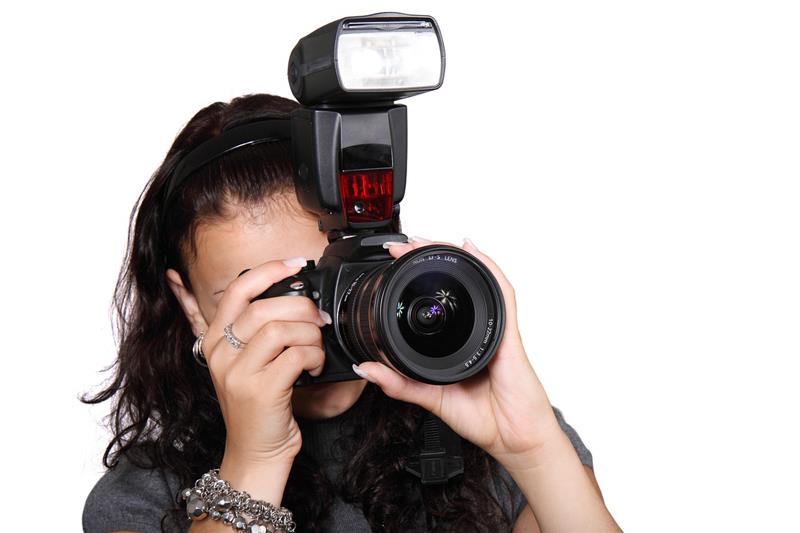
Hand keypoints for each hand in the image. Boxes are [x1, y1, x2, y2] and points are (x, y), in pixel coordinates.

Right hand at [200, 258, 330, 466]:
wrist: (255, 452)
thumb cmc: (260, 404)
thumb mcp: (247, 363)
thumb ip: (258, 331)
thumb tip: (294, 294)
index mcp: (215, 339)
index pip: (239, 289)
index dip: (270, 270)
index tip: (297, 264)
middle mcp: (220, 353)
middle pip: (266, 307)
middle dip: (302, 309)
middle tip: (319, 320)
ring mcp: (237, 373)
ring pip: (283, 329)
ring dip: (311, 336)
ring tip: (315, 350)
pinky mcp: (260, 391)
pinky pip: (297, 356)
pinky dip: (314, 356)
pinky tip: (314, 367)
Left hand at [354, 237, 561, 470]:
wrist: (514, 439)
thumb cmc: (484, 418)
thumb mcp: (430, 398)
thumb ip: (399, 384)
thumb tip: (366, 368)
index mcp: (459, 340)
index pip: (439, 299)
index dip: (418, 276)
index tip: (394, 262)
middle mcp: (478, 328)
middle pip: (458, 280)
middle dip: (431, 255)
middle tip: (403, 244)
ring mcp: (494, 328)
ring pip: (478, 278)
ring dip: (453, 255)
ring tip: (428, 240)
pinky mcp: (508, 334)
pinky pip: (501, 294)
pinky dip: (488, 268)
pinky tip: (473, 251)